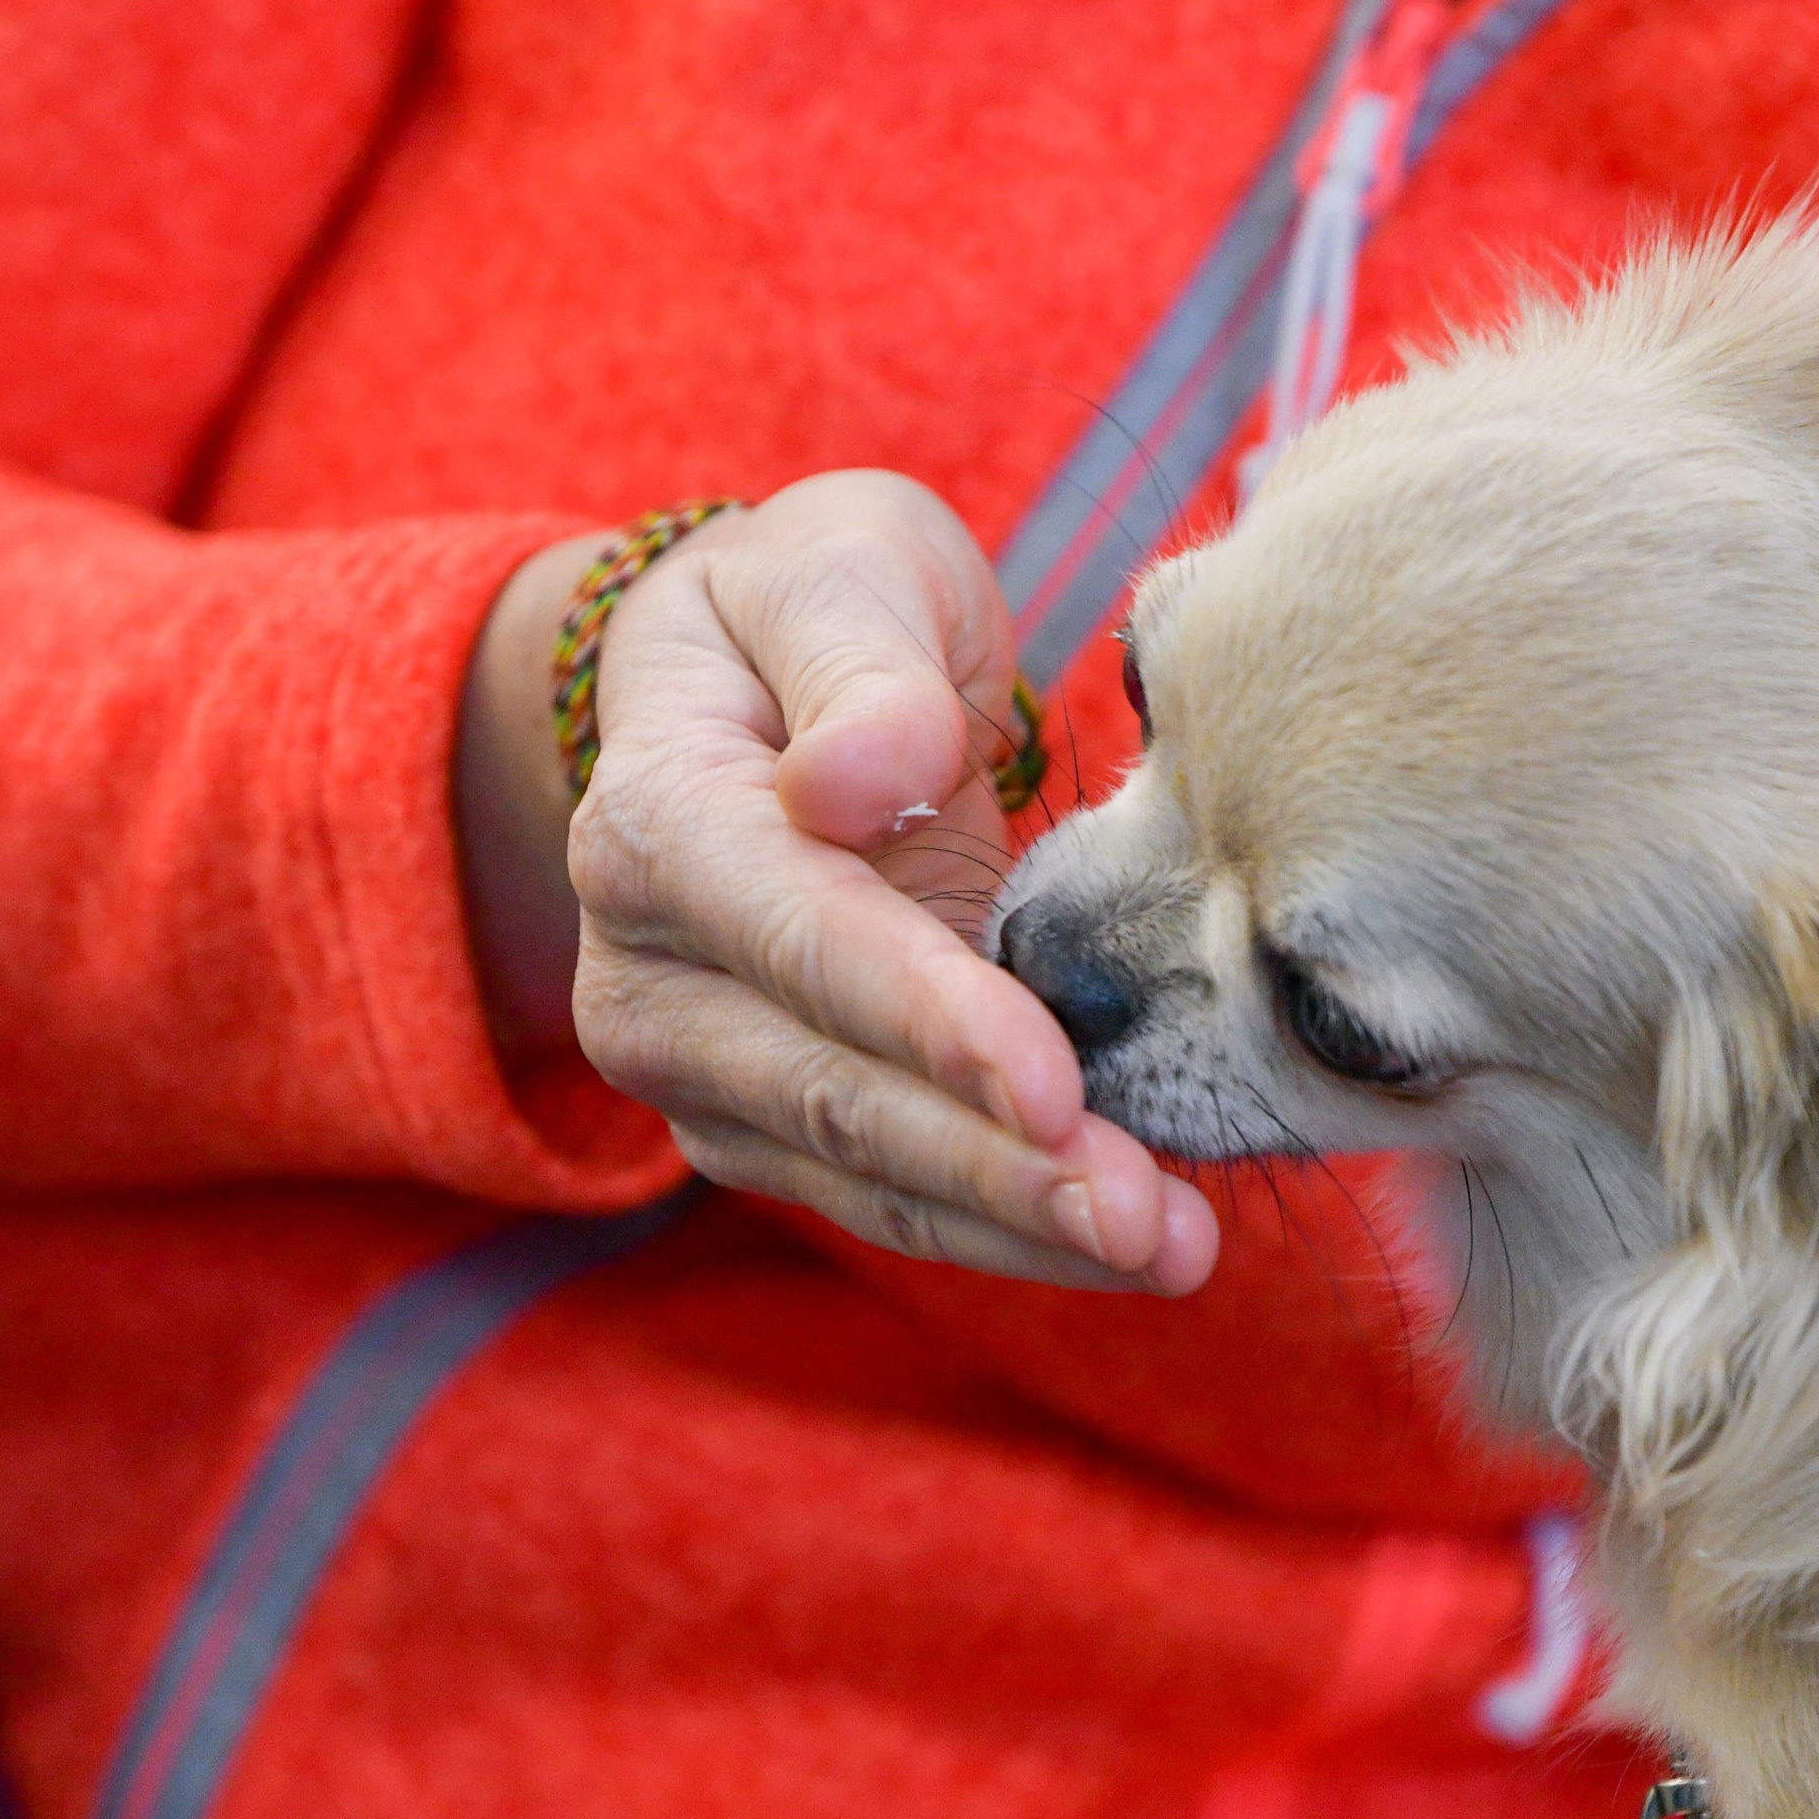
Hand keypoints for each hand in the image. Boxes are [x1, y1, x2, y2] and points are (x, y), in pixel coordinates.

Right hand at [452, 474, 1216, 1290]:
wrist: (754, 685)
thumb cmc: (820, 608)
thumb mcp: (842, 567)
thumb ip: (858, 663)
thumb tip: (853, 781)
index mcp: (654, 822)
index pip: (803, 942)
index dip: (928, 1021)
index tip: (1055, 1084)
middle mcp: (644, 973)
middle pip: (835, 1096)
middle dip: (999, 1166)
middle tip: (1152, 1222)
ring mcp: (698, 1069)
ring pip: (868, 1176)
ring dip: (1022, 1226)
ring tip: (1174, 1251)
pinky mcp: (763, 1130)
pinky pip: (894, 1198)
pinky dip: (1012, 1230)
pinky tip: (1132, 1244)